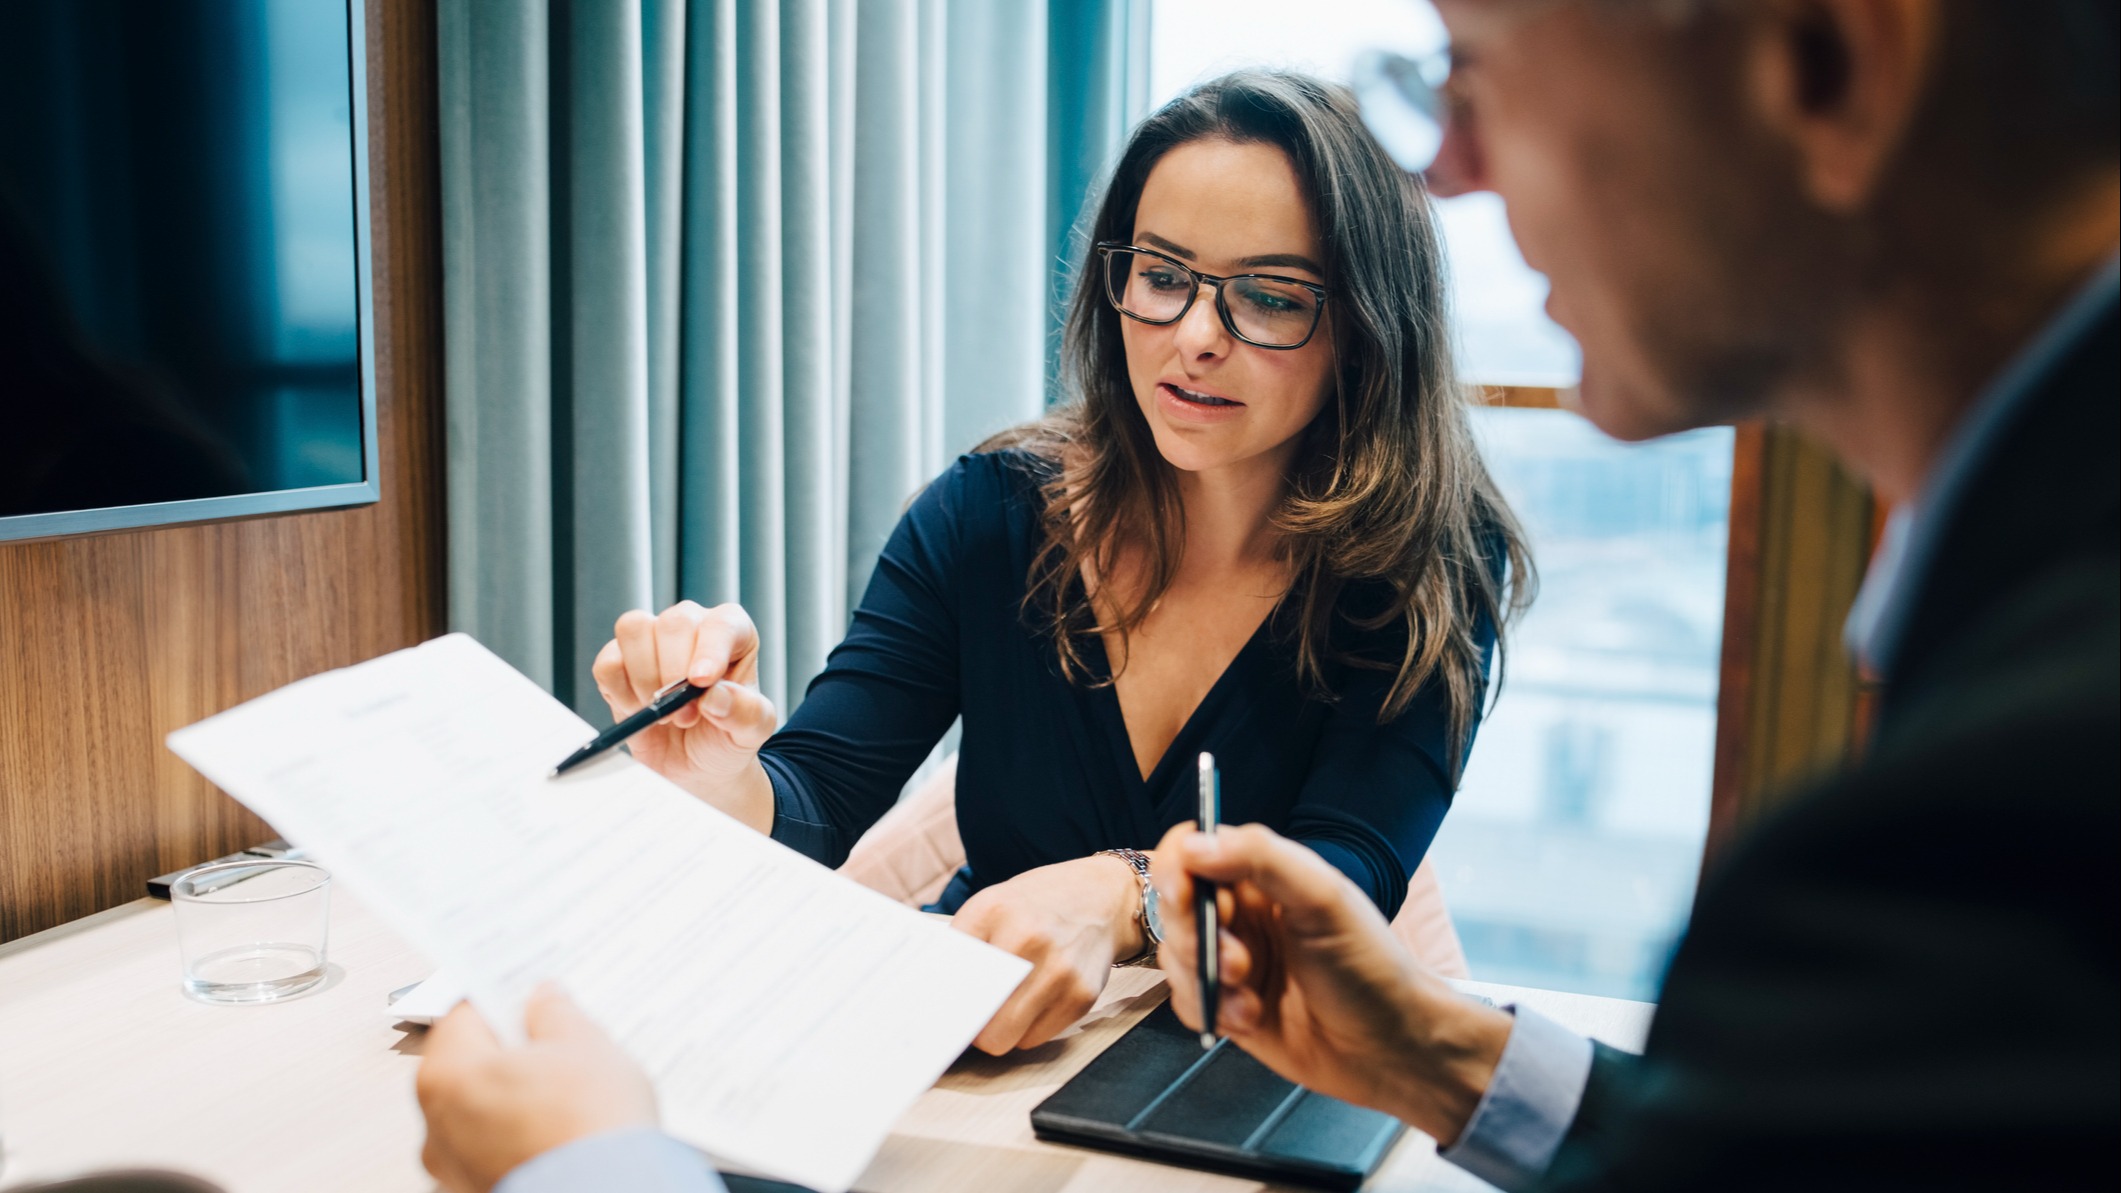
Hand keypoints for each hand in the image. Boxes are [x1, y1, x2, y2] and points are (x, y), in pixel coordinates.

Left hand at [415, 985, 658, 1192]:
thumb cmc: (588, 1125)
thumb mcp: (583, 1044)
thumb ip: (554, 1014)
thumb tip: (544, 1001)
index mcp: (447, 1075)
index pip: (464, 1015)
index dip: (502, 997)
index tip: (529, 993)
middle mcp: (436, 1124)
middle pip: (469, 1064)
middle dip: (511, 1049)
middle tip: (556, 1037)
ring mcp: (454, 1166)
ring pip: (482, 1108)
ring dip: (516, 1093)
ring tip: (567, 1086)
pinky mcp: (479, 1188)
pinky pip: (496, 1145)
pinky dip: (521, 1132)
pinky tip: (561, 1124)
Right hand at [592, 601, 777, 831]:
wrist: (696, 767)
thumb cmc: (727, 737)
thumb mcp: (751, 731)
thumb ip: (746, 712)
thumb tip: (715, 694)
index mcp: (733, 633)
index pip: (721, 624)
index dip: (709, 650)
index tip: (700, 682)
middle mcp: (692, 627)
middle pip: (673, 623)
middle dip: (675, 675)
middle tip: (686, 716)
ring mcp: (652, 640)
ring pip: (634, 630)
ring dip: (645, 679)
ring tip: (664, 714)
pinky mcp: (618, 662)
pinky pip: (607, 662)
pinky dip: (619, 691)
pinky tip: (639, 711)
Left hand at [953, 853, 1146, 1053]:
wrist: (1103, 899)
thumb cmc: (1037, 906)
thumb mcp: (991, 905)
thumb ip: (963, 946)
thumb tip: (933, 997)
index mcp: (993, 910)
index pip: (948, 974)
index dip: (940, 998)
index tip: (933, 1011)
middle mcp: (1028, 938)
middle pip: (976, 1018)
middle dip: (970, 1024)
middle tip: (971, 1015)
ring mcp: (1059, 970)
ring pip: (1005, 1039)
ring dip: (999, 1030)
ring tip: (1005, 1004)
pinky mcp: (1082, 996)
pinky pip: (1035, 1040)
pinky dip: (1028, 1029)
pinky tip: (1035, 1001)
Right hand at [1151, 823, 1511, 1144]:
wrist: (1393, 1048)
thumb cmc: (1371, 968)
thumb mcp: (1324, 899)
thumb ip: (1261, 858)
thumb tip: (1195, 844)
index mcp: (1264, 876)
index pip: (1194, 849)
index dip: (1178, 868)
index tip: (1185, 895)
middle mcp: (1243, 914)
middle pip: (1175, 905)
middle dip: (1195, 934)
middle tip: (1236, 958)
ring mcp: (1232, 961)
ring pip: (1175, 956)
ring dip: (1207, 977)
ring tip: (1250, 992)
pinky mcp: (1227, 1006)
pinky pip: (1185, 1000)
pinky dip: (1210, 1010)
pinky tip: (1251, 1018)